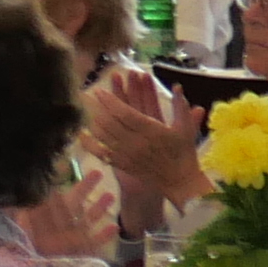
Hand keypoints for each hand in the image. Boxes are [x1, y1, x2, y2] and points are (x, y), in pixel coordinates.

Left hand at [23, 165, 121, 264]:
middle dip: (86, 188)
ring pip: (88, 220)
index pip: (54, 197)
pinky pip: (95, 243)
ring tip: (111, 195)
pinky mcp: (82, 252)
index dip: (60, 182)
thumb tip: (19, 193)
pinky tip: (115, 227)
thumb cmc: (25, 250)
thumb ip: (20, 213)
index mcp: (45, 218)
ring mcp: (73, 239)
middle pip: (75, 203)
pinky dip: (104, 236)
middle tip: (97, 172)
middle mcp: (60, 226)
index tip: (66, 166)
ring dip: (99, 208)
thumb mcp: (20, 228)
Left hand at [87, 65, 202, 202]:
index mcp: (152, 131)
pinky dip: (89, 143)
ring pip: (103, 135)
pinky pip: (100, 152)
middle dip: (96, 107)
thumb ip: (180, 106)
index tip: (99, 91)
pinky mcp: (121, 164)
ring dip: (92, 120)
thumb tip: (177, 85)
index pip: (126, 113)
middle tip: (85, 95)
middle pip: (110, 122)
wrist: (179, 181)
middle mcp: (136, 143)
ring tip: (84, 108)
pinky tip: (81, 133)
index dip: (110, 101)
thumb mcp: (186, 128)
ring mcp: (127, 154)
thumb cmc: (183, 152)